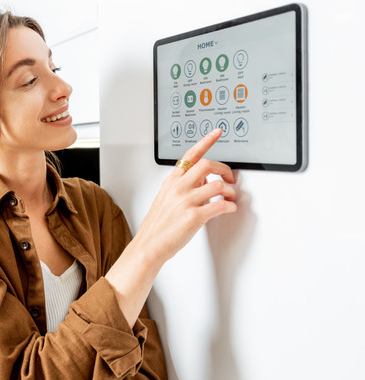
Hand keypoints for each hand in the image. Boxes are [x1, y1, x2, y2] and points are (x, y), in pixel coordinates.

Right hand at [137, 128, 236, 262]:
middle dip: (224, 169)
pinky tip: (229, 209)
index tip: (216, 133)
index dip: (205, 142)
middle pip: (207, 165)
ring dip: (230, 191)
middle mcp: (178, 188)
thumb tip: (202, 180)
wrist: (149, 246)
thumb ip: (183, 187)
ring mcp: (186, 201)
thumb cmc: (157, 226)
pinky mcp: (194, 216)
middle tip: (229, 177)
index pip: (190, 155)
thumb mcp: (166, 200)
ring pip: (218, 184)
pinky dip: (230, 206)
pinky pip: (220, 205)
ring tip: (229, 198)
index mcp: (171, 182)